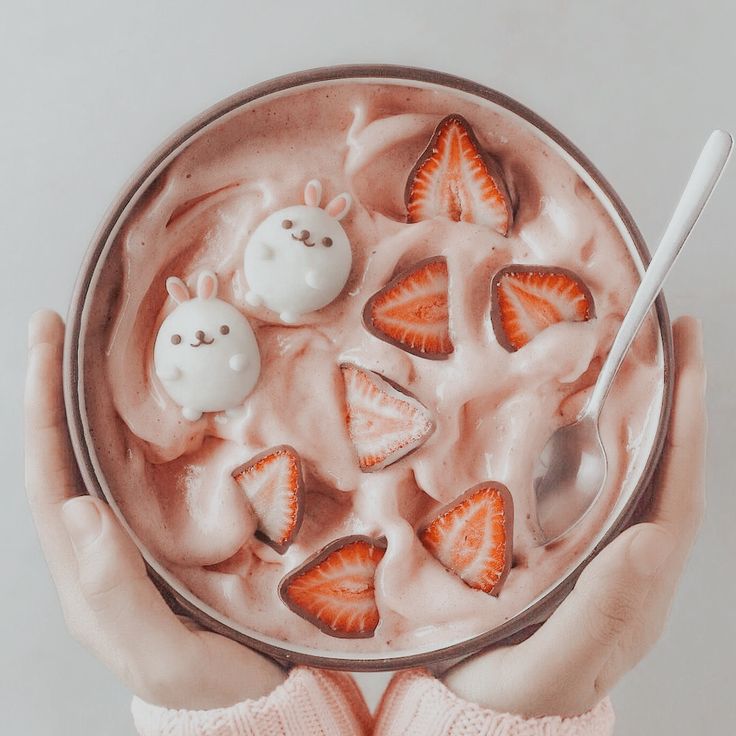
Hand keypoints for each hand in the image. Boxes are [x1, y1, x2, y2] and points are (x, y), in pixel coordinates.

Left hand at [24, 310, 286, 709]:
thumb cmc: (210, 686)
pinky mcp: (185, 528)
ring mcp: (144, 533)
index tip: (47, 339)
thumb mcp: (162, 655)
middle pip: (71, 453)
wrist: (255, 699)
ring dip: (108, 399)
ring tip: (118, 345)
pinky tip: (176, 395)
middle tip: (68, 323)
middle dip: (63, 386)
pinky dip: (158, 426)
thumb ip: (117, 593)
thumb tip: (79, 509)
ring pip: (114, 455)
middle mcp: (107, 543)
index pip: (50, 476)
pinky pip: (160, 468)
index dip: (42, 406)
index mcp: (88, 571)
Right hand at [442, 316, 705, 717]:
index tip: (688, 361)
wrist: (480, 711)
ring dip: (634, 410)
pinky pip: (582, 479)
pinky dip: (586, 436)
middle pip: (661, 469)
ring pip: (624, 468)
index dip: (686, 426)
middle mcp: (624, 557)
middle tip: (668, 336)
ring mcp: (591, 547)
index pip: (675, 494)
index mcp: (635, 584)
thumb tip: (649, 539)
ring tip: (629, 355)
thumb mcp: (554, 666)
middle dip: (672, 401)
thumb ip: (603, 613)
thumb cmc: (516, 695)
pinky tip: (570, 406)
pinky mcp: (556, 541)